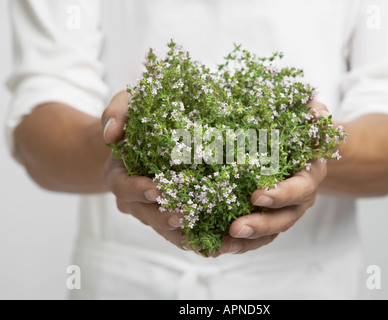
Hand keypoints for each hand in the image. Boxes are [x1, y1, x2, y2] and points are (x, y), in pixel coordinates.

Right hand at [101, 91, 189, 251]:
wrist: (141, 137)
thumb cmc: (135, 118)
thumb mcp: (124, 105)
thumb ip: (115, 113)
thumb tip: (112, 133)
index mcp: (118, 174)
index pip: (122, 186)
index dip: (137, 189)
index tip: (155, 189)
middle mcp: (132, 197)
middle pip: (144, 213)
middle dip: (162, 216)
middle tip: (182, 216)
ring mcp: (149, 208)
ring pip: (162, 227)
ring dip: (180, 234)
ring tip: (201, 241)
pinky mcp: (168, 212)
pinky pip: (178, 230)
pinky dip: (193, 238)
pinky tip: (212, 246)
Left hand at [221, 101, 329, 253]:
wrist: (304, 152)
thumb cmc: (302, 133)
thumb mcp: (310, 118)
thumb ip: (314, 115)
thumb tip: (316, 113)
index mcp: (309, 176)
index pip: (299, 189)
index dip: (281, 195)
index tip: (257, 196)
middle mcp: (298, 199)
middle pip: (283, 219)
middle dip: (260, 225)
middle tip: (236, 228)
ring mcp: (283, 211)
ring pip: (268, 233)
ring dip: (246, 241)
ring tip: (222, 244)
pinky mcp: (267, 218)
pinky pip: (255, 236)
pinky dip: (238, 242)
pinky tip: (215, 245)